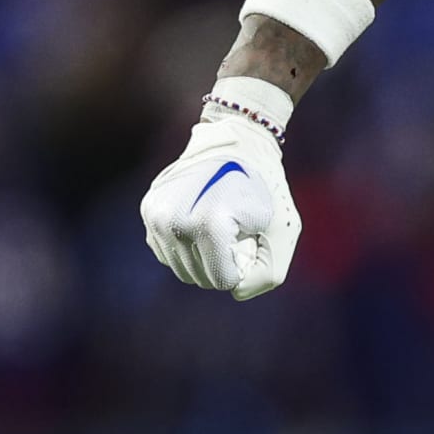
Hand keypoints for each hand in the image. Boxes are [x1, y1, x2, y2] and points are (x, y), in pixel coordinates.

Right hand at [140, 106, 300, 299]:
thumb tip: (234, 292)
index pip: (223, 281)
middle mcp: (175, 221)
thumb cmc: (267, 188)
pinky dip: (187, 246)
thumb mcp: (284, 231)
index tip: (250, 235)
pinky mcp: (149, 211)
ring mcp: (157, 216)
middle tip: (237, 229)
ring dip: (204, 256)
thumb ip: (269, 273)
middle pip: (200, 278)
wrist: (237, 142)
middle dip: (223, 262)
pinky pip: (167, 252)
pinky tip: (200, 220)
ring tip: (220, 225)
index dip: (242, 265)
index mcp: (208, 225)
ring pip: (181, 269)